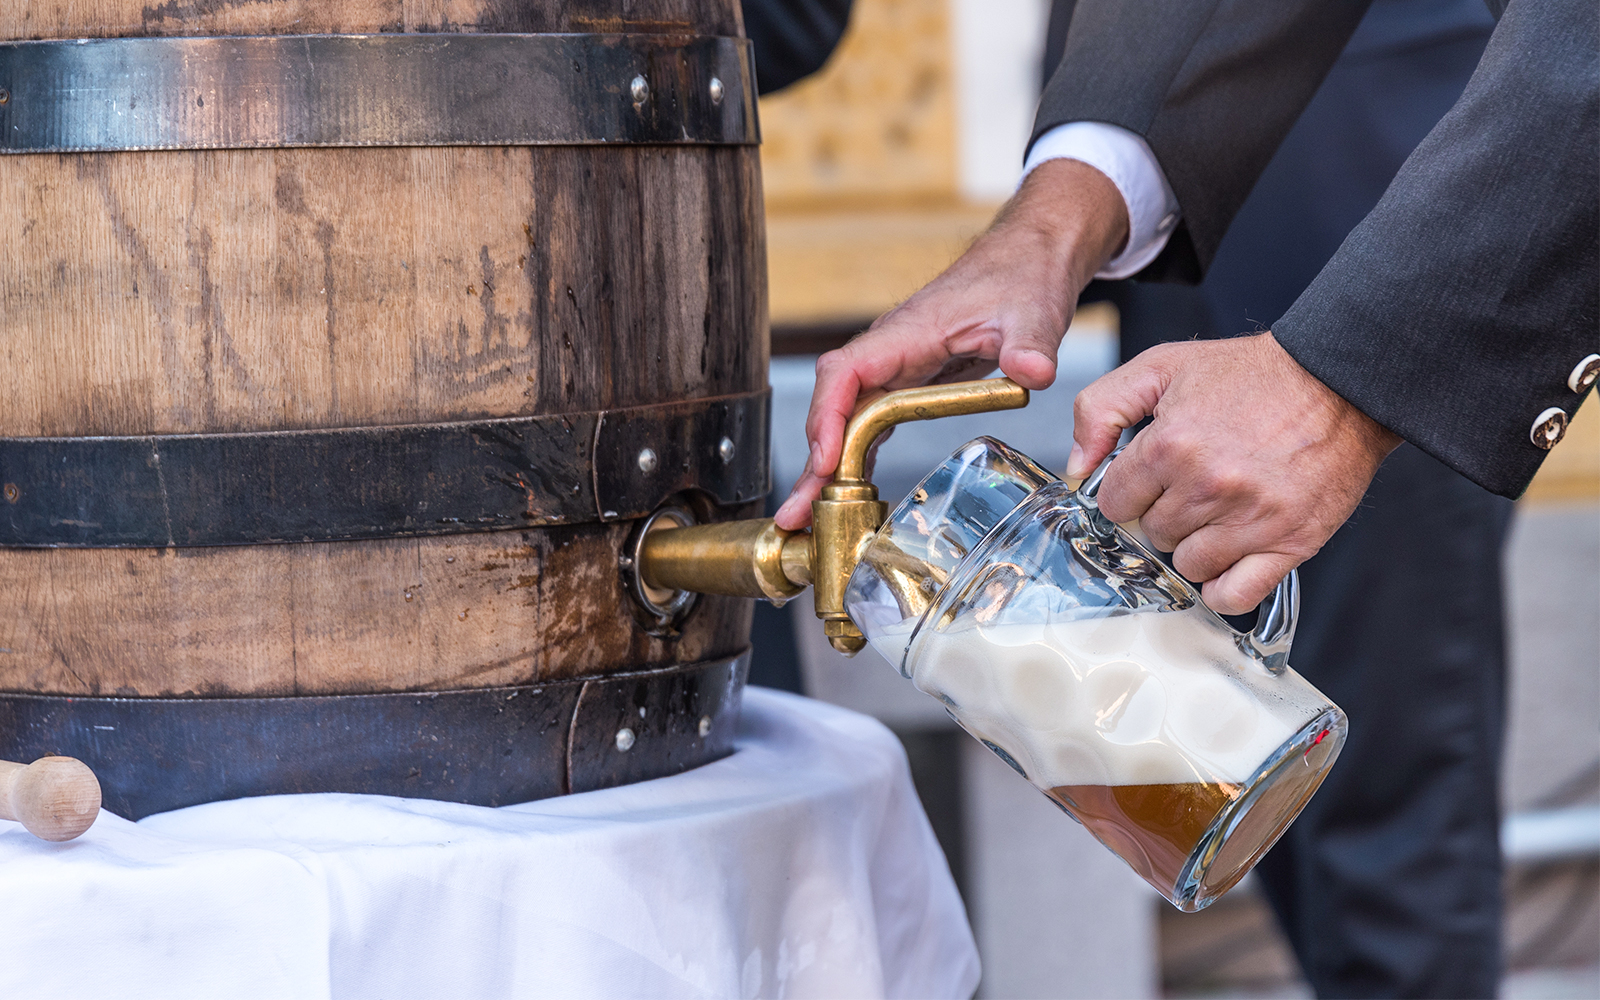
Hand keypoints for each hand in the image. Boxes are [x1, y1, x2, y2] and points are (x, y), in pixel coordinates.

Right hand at [774, 159, 1129, 529]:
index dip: (827, 417)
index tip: (824, 460)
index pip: (845, 374)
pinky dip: (852, 459)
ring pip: (845, 421)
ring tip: (803, 519)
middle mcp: (889, 353)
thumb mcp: (1032, 312)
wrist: (1028, 259)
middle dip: (813, 463)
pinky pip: (869, 424)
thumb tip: (1033, 371)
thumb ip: (1030, 343)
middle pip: (834, 408)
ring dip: (824, 470)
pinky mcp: (908, 383)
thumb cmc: (1021, 276)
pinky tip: (843, 494)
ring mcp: (894, 369)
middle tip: (795, 514)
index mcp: (906, 333)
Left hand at [1069, 333, 1401, 614]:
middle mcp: (1207, 486)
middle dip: (1165, 514)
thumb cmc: (1254, 375)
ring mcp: (1249, 519)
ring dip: (1195, 546)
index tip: (1148, 482)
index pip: (1115, 503)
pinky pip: (1233, 596)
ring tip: (1218, 512)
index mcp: (1170, 445)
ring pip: (1188, 566)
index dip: (1129, 492)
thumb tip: (1077, 465)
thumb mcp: (1163, 366)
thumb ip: (1102, 408)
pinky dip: (1224, 587)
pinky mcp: (1289, 543)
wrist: (1339, 381)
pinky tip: (1228, 558)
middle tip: (1193, 487)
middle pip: (1152, 535)